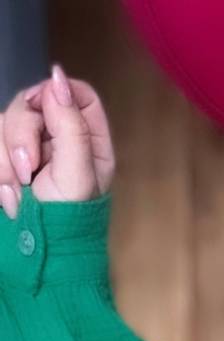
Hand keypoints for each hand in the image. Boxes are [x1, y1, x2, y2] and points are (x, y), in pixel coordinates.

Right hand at [0, 62, 115, 219]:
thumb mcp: (75, 174)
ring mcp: (32, 148)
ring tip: (17, 195)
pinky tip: (8, 198)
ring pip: (5, 121)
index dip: (56, 95)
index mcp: (89, 142)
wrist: (36, 254)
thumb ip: (70, 126)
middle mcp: (61, 139)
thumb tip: (57, 77)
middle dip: (22, 136)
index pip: (76, 93)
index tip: (44, 112)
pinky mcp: (7, 159)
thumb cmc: (65, 221)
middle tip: (27, 172)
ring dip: (5, 160)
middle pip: (33, 102)